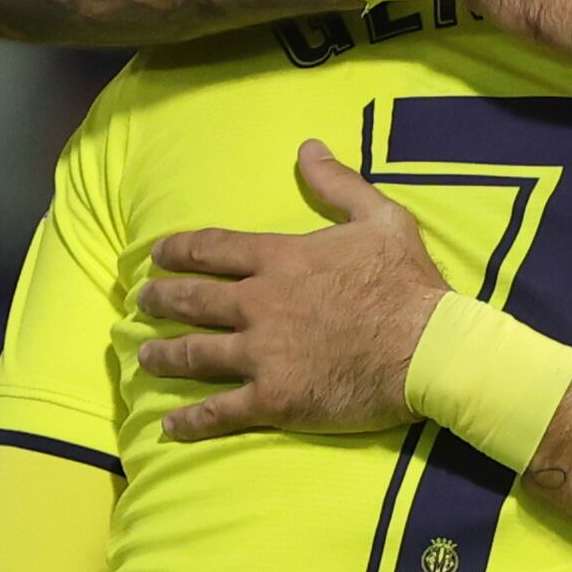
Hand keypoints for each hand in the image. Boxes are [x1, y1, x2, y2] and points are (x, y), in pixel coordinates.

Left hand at [138, 141, 448, 439]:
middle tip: (142, 301)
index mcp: (280, 259)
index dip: (178, 250)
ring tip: (143, 355)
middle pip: (193, 300)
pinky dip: (190, 420)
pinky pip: (219, 411)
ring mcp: (261, 355)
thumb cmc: (408, 282)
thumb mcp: (380, 218)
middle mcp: (259, 304)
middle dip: (160, 299)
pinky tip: (168, 425)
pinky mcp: (273, 399)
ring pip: (194, 354)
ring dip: (163, 354)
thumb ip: (337, 184)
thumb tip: (308, 147)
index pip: (213, 249)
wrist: (429, 348)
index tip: (156, 255)